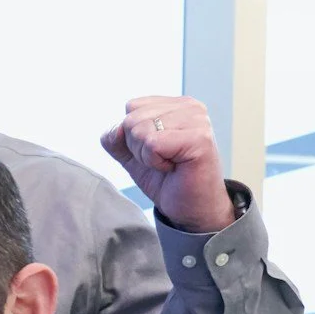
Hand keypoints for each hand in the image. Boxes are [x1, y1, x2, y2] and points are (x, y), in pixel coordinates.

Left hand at [100, 95, 235, 232]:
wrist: (190, 209)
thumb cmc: (166, 180)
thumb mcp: (132, 155)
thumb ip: (115, 137)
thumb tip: (115, 130)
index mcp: (175, 104)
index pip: (131, 107)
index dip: (132, 136)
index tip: (156, 151)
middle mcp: (189, 106)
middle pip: (132, 119)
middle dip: (138, 148)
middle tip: (163, 161)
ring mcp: (197, 120)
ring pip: (139, 130)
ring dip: (147, 156)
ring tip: (170, 164)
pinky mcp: (199, 138)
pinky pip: (152, 144)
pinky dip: (155, 162)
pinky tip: (174, 167)